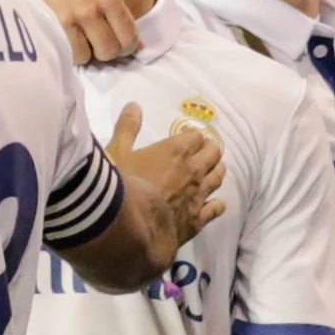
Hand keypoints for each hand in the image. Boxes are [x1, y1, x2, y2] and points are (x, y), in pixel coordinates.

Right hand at [5, 0, 140, 63]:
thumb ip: (116, 12)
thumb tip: (139, 46)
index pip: (130, 35)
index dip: (128, 47)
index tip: (121, 47)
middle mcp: (94, 7)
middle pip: (111, 50)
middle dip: (108, 53)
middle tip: (100, 46)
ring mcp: (74, 16)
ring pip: (91, 56)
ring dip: (88, 54)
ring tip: (81, 43)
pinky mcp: (55, 23)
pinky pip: (71, 54)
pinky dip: (71, 54)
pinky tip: (67, 42)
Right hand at [109, 100, 224, 248]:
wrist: (129, 229)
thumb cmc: (121, 186)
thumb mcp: (116, 152)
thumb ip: (127, 128)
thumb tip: (134, 106)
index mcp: (177, 151)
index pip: (196, 136)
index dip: (191, 137)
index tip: (185, 139)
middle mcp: (194, 170)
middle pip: (213, 153)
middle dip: (208, 150)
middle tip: (201, 153)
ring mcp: (199, 195)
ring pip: (218, 177)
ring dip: (216, 171)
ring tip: (211, 171)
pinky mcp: (198, 219)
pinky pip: (216, 207)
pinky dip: (216, 203)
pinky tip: (213, 204)